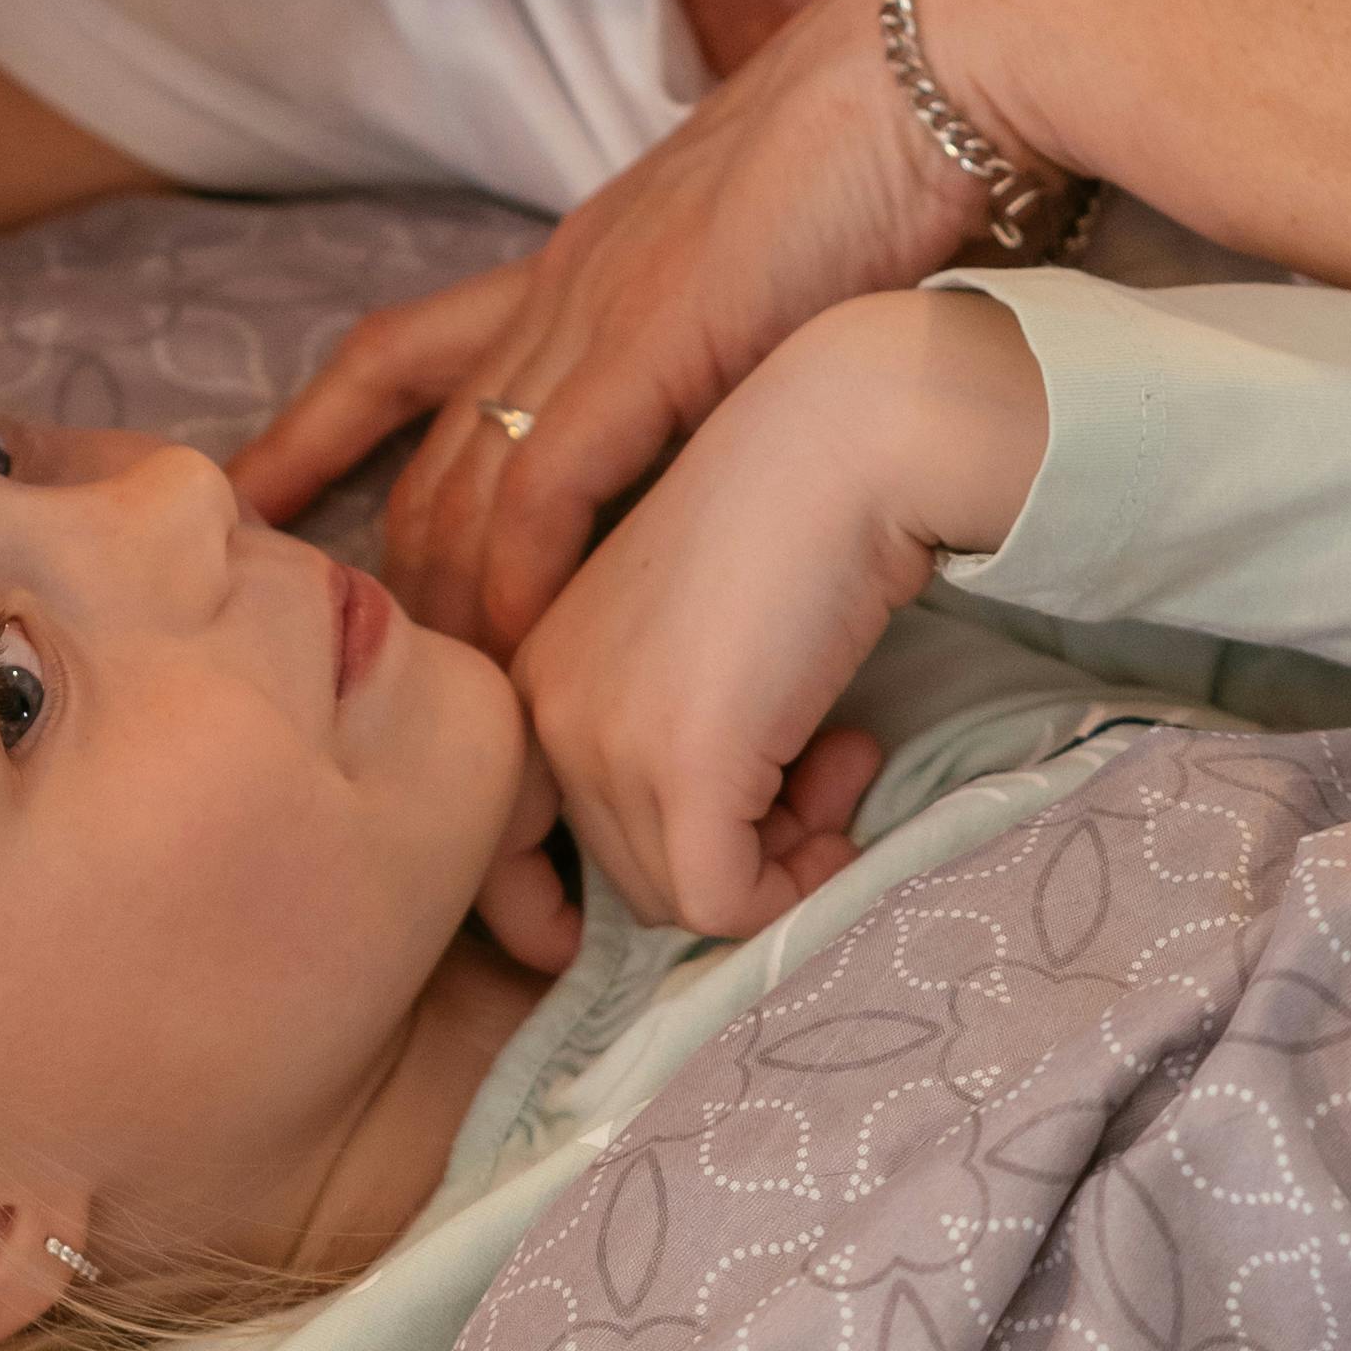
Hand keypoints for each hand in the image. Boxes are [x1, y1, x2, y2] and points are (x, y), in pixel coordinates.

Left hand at [233, 0, 1024, 650]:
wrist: (932, 69)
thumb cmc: (888, 161)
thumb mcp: (766, 271)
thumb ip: (717, 348)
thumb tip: (723, 426)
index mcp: (572, 267)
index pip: (395, 357)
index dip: (311, 435)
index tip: (251, 503)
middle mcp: (556, 292)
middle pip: (416, 454)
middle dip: (376, 571)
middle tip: (357, 674)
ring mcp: (592, 316)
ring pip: (461, 487)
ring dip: (445, 607)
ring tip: (441, 710)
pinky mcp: (649, 345)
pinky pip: (543, 492)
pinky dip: (518, 582)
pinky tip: (515, 653)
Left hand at [513, 288, 1042, 936]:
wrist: (844, 443)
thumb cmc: (784, 522)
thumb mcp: (681, 641)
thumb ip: (656, 734)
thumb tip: (700, 873)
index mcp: (523, 671)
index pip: (498, 847)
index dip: (562, 908)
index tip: (674, 901)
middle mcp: (537, 708)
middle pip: (623, 877)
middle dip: (729, 854)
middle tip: (819, 767)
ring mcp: (599, 738)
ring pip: (681, 896)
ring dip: (781, 852)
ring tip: (837, 751)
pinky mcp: (682, 765)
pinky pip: (729, 902)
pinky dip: (801, 876)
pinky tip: (852, 767)